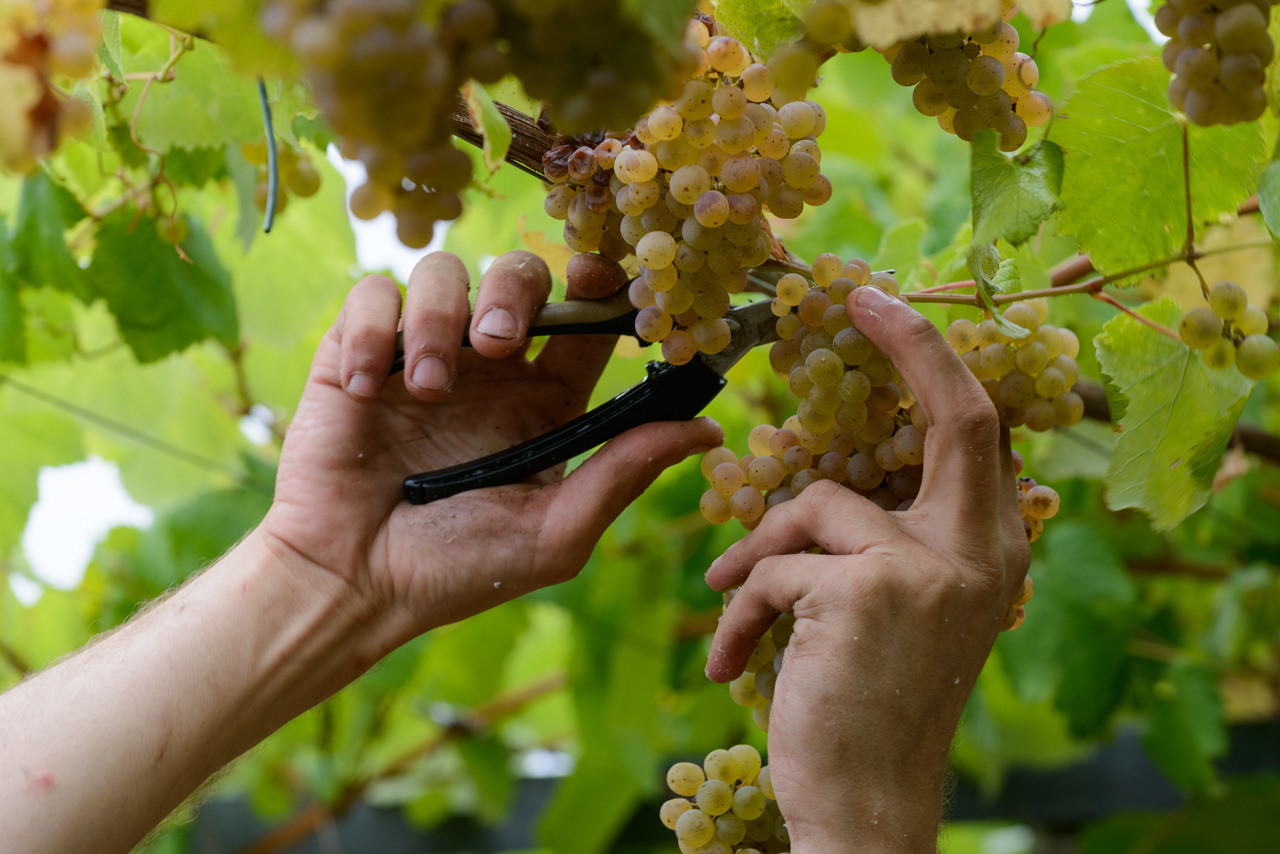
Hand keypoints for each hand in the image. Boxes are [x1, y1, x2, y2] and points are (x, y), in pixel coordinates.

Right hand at [262, 250, 721, 647]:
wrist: (354, 583)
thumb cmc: (458, 570)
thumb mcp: (555, 531)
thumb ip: (624, 472)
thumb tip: (708, 431)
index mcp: (545, 403)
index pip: (587, 323)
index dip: (603, 289)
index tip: (604, 280)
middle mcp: (490, 370)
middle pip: (520, 275)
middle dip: (517, 291)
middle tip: (502, 342)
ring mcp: (424, 356)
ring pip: (446, 273)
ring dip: (443, 317)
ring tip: (431, 388)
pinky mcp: (358, 353)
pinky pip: (374, 295)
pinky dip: (375, 328)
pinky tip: (373, 389)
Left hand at [704, 287, 1029, 853]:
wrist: (867, 803)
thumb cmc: (871, 707)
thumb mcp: (902, 616)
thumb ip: (890, 545)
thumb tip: (832, 489)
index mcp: (990, 553)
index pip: (980, 432)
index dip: (936, 361)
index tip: (888, 306)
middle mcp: (979, 553)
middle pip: (956, 417)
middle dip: (909, 342)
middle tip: (856, 296)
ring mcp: (927, 569)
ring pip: (815, 507)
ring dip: (758, 557)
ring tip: (732, 606)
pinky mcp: (864, 592)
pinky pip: (772, 567)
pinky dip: (739, 611)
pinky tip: (730, 662)